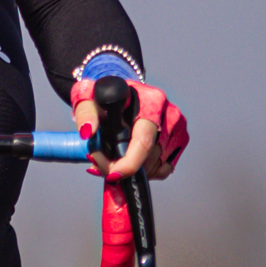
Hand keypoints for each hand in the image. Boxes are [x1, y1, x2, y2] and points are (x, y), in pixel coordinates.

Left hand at [71, 70, 188, 181]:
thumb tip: (88, 132)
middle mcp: (169, 114)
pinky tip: (131, 159)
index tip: (113, 175)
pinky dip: (146, 171)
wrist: (121, 91)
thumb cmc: (105, 94)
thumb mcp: (87, 96)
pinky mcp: (180, 141)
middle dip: (124, 168)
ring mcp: (178, 128)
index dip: (129, 163)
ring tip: (114, 159)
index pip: (143, 140)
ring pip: (156, 166)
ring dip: (134, 171)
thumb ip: (85, 113)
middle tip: (102, 164)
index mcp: (151, 101)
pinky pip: (163, 168)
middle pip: (149, 158)